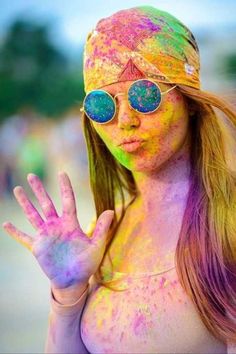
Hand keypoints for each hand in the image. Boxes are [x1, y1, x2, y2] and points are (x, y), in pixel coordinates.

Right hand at [2, 172, 113, 289]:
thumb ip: (102, 228)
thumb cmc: (86, 264)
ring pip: (33, 215)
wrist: (74, 281)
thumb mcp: (96, 245)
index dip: (65, 187)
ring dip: (25, 203)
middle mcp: (56, 226)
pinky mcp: (37, 247)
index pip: (67, 200)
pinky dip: (14, 232)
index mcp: (70, 223)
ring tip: (17, 189)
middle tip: (31, 175)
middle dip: (38, 189)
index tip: (62, 173)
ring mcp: (45, 235)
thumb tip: (111, 210)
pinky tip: (5, 224)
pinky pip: (23, 238)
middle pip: (46, 203)